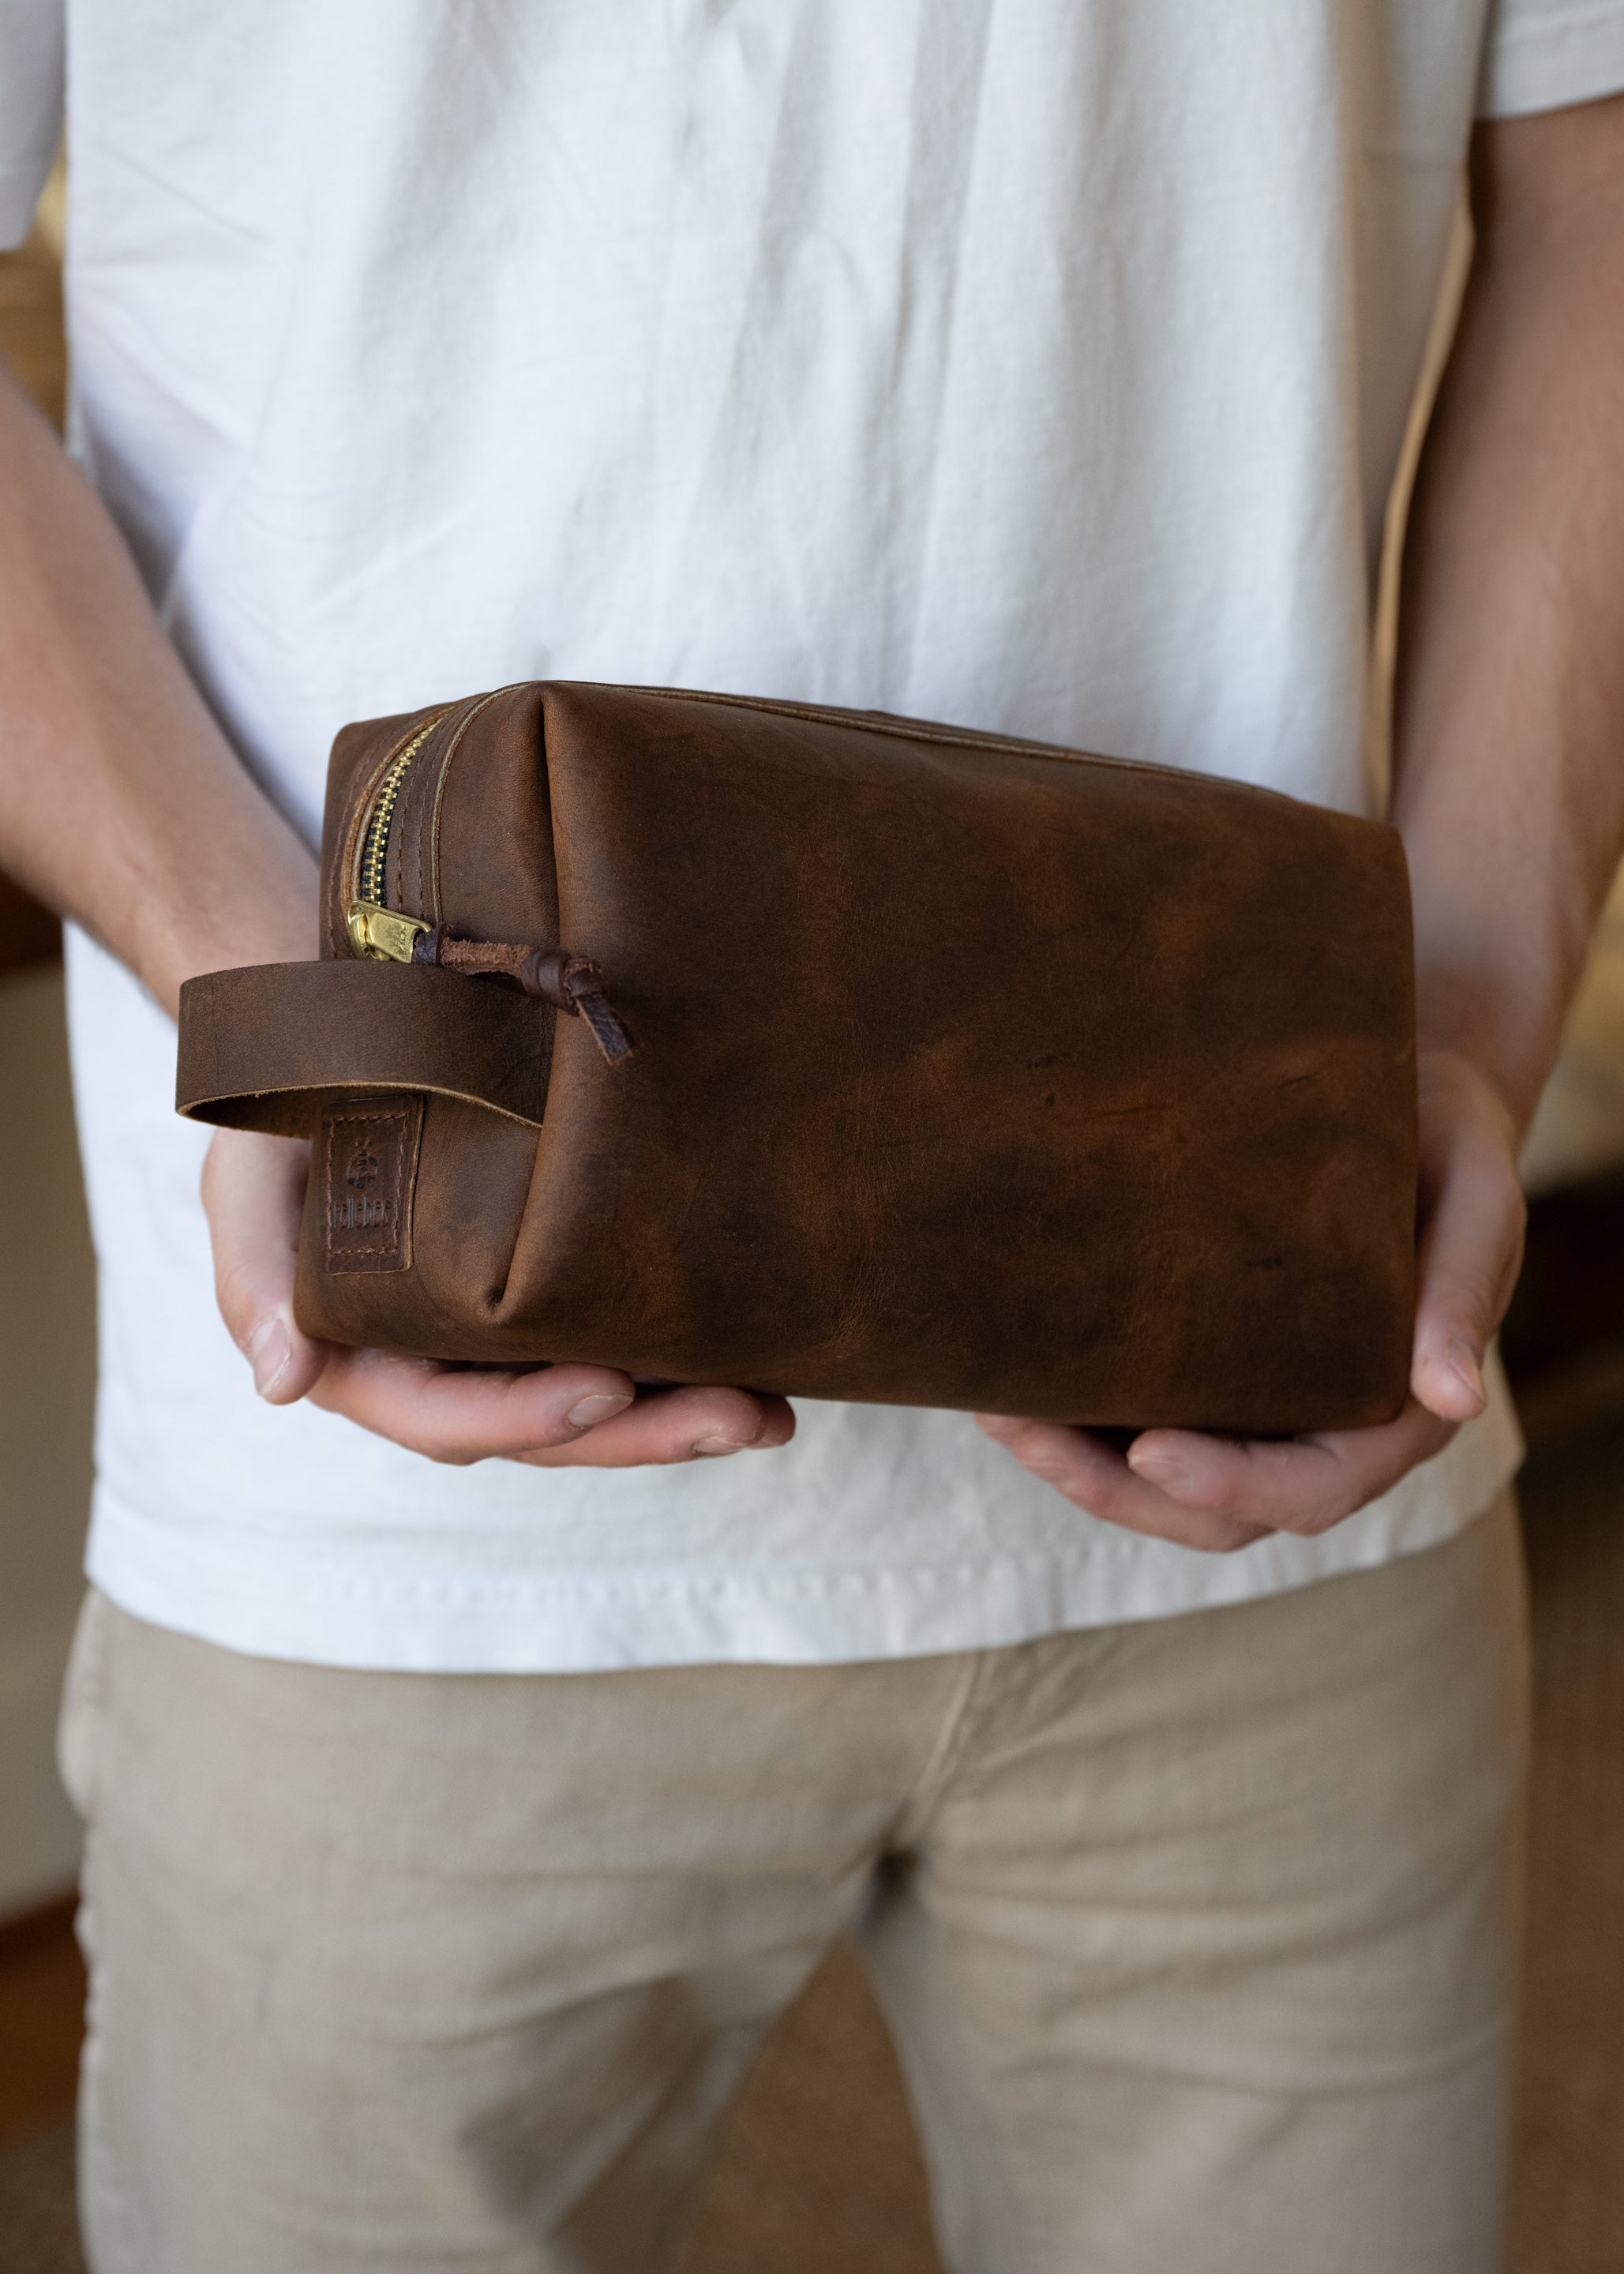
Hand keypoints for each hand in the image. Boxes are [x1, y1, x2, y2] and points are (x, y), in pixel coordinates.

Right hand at [202, 1125, 795, 1465]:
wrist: (347, 1035)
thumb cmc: (285, 1114)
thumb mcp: (244, 1186)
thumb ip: (251, 1278)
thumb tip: (282, 1381)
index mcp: (370, 1363)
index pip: (449, 1419)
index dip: (528, 1418)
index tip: (606, 1395)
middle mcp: (451, 1368)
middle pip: (553, 1427)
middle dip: (648, 1433)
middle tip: (742, 1420)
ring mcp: (515, 1338)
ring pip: (606, 1399)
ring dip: (689, 1410)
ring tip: (773, 1410)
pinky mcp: (565, 1293)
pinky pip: (629, 1338)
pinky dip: (692, 1352)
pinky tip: (767, 1352)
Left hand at [975, 1048, 1525, 1550]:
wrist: (1414, 1101)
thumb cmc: (1448, 1145)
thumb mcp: (1479, 1201)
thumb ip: (1465, 1292)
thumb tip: (1457, 1400)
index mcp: (1400, 1413)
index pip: (1315, 1486)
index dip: (1233, 1482)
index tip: (1150, 1451)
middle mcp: (1327, 1430)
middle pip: (1219, 1511)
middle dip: (1116, 1487)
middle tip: (1025, 1430)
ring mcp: (1264, 1411)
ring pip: (1166, 1485)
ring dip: (1078, 1465)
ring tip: (996, 1411)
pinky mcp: (1215, 1377)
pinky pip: (1142, 1426)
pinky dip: (1079, 1421)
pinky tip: (1010, 1384)